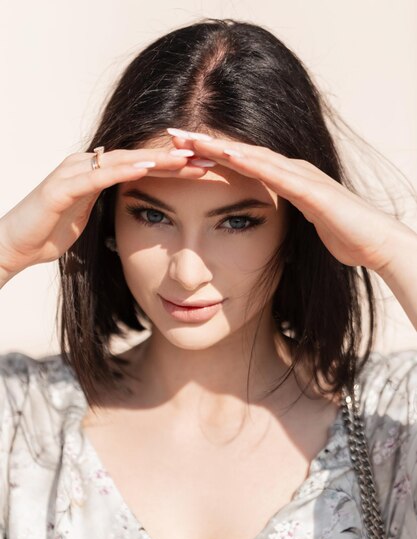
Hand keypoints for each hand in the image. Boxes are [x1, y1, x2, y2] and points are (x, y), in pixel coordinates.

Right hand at [0, 147, 208, 276]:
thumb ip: (111, 206)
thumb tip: (136, 206)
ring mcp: (72, 173)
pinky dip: (123, 171)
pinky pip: (96, 177)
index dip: (173, 164)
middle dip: (174, 157)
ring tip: (187, 157)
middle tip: (209, 155)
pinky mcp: (60, 188)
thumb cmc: (51, 232)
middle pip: (138, 156)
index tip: (206, 166)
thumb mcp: (90, 218)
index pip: (142, 164)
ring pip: (122, 160)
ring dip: (157, 158)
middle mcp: (86, 165)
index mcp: (96, 173)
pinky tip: (147, 167)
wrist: (14, 245)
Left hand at [168, 130, 402, 272]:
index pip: (242, 163)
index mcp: (287, 179)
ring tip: (187, 138)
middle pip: (242, 152)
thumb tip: (267, 220)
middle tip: (170, 133)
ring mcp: (303, 176)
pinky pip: (276, 174)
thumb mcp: (303, 224)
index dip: (210, 155)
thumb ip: (285, 216)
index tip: (179, 151)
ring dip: (220, 146)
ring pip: (254, 156)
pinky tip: (227, 156)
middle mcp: (293, 170)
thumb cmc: (343, 236)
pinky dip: (251, 163)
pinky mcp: (313, 190)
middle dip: (206, 143)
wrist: (376, 244)